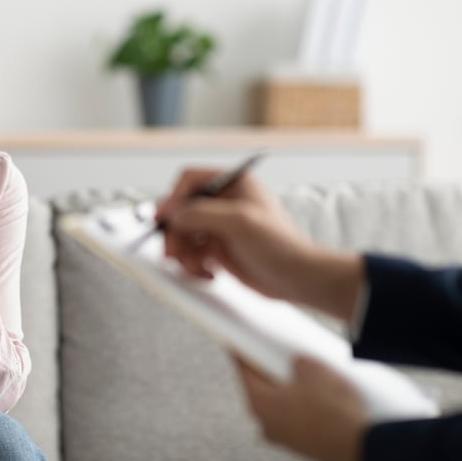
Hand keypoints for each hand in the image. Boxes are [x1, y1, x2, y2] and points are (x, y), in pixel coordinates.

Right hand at [156, 168, 362, 320]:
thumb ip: (201, 213)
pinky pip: (192, 252)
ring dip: (184, 252)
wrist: (296, 279)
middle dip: (176, 233)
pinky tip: (209, 273)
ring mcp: (221, 226)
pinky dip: (194, 264)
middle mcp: (225, 202)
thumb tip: (173, 213)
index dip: (174, 199)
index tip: (165, 220)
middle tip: (172, 252)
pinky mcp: (219, 249)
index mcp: (233, 184)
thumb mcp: (239, 221)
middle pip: (182, 210)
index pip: (190, 181)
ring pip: (184, 234)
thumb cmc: (280, 245)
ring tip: (195, 267)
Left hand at [234, 355, 366, 460]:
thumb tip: (298, 365)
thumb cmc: (330, 408)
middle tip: (275, 355)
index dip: (243, 355)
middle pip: (262, 390)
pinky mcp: (303, 445)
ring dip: (288, 391)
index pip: (244, 372)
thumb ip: (299, 363)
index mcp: (259, 403)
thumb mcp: (314, 370)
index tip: (240, 344)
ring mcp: (285, 437)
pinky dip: (302, 406)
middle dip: (269, 373)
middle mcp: (266, 424)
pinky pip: (297, 419)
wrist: (358, 446)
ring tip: (303, 373)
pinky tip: (317, 395)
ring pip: (281, 406)